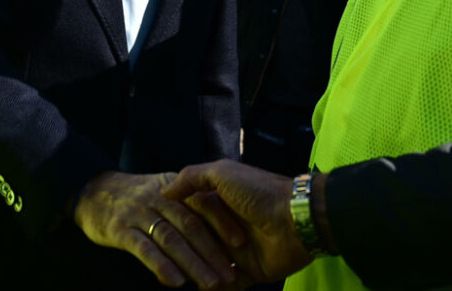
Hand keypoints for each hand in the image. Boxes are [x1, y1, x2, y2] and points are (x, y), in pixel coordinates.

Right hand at [73, 170, 244, 288]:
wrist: (90, 189)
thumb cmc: (133, 195)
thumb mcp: (161, 188)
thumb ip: (186, 199)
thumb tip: (217, 223)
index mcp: (173, 187)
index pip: (203, 203)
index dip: (223, 222)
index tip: (241, 242)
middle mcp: (158, 197)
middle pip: (191, 225)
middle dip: (212, 252)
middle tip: (229, 275)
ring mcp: (139, 213)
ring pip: (171, 239)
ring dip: (193, 263)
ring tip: (210, 284)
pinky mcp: (120, 229)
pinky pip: (144, 249)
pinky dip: (161, 265)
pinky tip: (176, 282)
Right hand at [163, 160, 311, 283]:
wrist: (294, 219)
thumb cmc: (257, 192)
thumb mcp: (221, 173)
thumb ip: (191, 178)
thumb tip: (164, 192)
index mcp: (220, 203)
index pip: (191, 217)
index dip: (176, 226)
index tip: (156, 234)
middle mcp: (227, 227)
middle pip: (199, 245)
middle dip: (185, 256)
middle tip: (167, 265)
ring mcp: (239, 251)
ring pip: (211, 266)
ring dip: (198, 274)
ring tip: (179, 282)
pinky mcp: (251, 272)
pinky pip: (230, 285)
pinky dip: (217, 290)